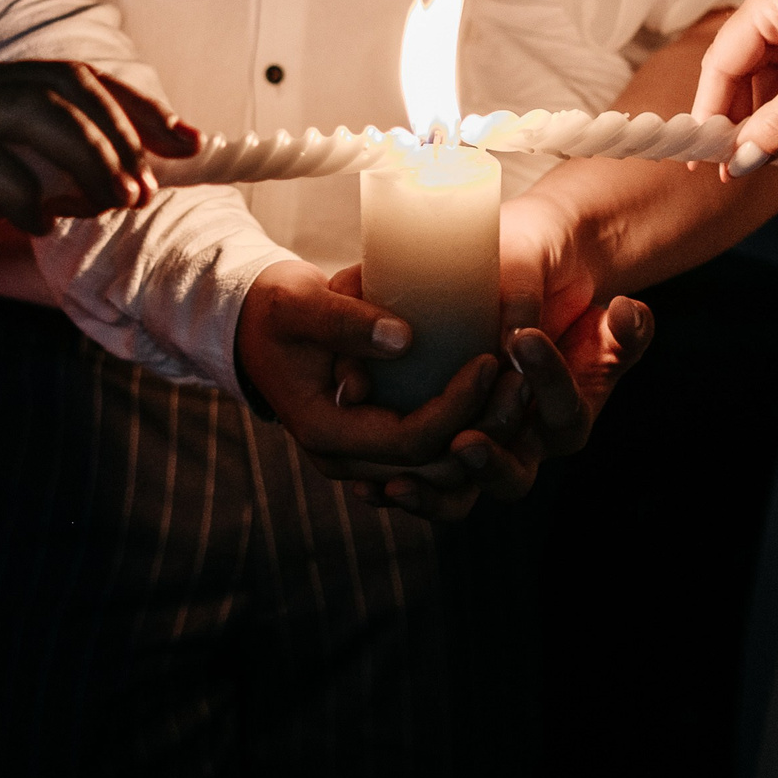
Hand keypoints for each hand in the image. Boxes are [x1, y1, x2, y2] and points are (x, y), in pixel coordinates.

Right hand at [0, 59, 198, 302]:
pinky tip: (37, 226)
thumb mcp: (1, 190)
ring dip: (87, 160)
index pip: (80, 77)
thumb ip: (55, 178)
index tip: (189, 143)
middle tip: (145, 189)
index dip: (140, 106)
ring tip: (110, 204)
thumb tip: (127, 184)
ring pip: (35, 112)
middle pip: (66, 86)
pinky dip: (25, 193)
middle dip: (121, 136)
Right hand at [235, 259, 500, 476]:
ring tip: (521, 390)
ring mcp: (362, 462)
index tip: (488, 359)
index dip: (456, 405)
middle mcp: (345, 460)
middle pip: (434, 466)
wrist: (254, 328)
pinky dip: (468, 438)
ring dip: (485, 436)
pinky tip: (498, 402)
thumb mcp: (301, 304)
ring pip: (440, 474)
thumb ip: (346, 320)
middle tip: (523, 377)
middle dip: (485, 426)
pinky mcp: (378, 448)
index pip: (410, 439)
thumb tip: (404, 337)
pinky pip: (433, 461)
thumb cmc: (276, 310)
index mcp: (326, 432)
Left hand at [335, 194, 655, 518]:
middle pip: (514, 477)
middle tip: (465, 443)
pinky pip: (425, 482)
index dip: (547, 380)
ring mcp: (484, 447)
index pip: (564, 413)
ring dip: (433, 490)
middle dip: (489, 464)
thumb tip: (631, 315)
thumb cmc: (564, 302)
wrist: (523, 292)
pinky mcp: (442, 442)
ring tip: (402, 481)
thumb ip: (623, 326)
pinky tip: (370, 486)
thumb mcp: (598, 308)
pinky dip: (402, 488)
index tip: (524, 337)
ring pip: (462, 490)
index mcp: (568, 415)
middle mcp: (525, 443)